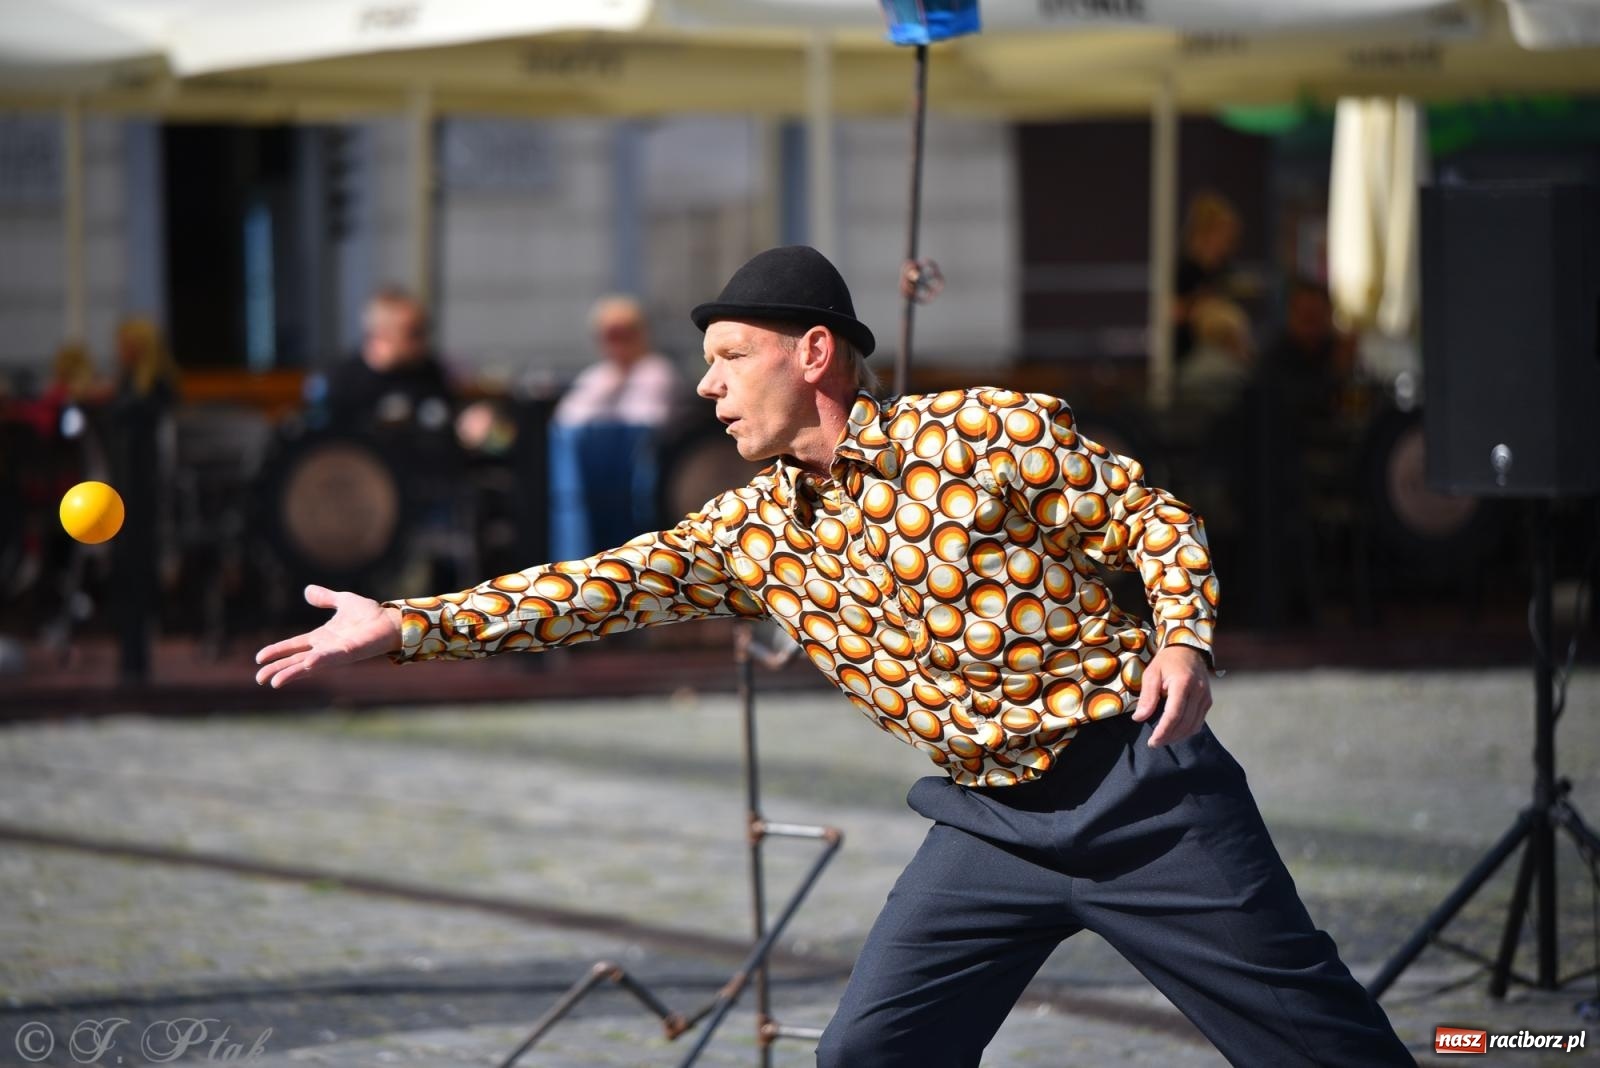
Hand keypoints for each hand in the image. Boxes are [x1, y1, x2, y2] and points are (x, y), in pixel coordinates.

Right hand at [254, 585, 402, 688]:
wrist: (391, 620)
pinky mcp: (349, 653)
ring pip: (309, 664)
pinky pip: (331, 658)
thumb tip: (307, 590)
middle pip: (296, 660)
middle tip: (259, 679)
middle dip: (278, 669)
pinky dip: (319, 661)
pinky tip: (307, 664)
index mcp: (321, 637)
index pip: (293, 646)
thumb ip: (325, 598)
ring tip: (274, 681)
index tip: (259, 657)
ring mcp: (336, 653)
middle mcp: (325, 648)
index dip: (277, 651)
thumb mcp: (343, 601)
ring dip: (292, 672)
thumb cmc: (369, 614)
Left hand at [1130, 645, 1212, 747]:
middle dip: (1169, 737)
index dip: (1163, 731)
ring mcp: (1206, 697)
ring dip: (1178, 736)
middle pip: (1185, 723)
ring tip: (1162, 739)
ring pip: (1193, 726)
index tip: (1152, 741)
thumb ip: (1147, 697)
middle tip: (1154, 743)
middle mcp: (1198, 692)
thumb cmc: (1167, 661)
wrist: (1188, 650)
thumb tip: (1139, 718)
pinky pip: (1199, 722)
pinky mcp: (1208, 701)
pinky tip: (1175, 732)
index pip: (1174, 714)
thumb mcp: (1151, 674)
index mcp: (1183, 683)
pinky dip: (1187, 731)